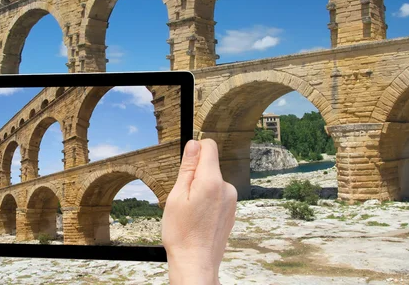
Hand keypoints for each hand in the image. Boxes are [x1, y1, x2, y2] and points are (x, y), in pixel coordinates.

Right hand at [162, 139, 237, 284]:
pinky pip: (218, 195)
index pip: (209, 146)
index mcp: (212, 181)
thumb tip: (193, 145)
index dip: (194, 150)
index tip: (185, 165)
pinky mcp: (232, 211)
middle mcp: (227, 188)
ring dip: (201, 189)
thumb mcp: (176, 196)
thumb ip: (187, 168)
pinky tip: (199, 219)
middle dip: (195, 174)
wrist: (196, 263)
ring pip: (213, 181)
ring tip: (191, 212)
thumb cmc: (182, 233)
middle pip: (210, 165)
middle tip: (183, 198)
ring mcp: (232, 200)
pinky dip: (208, 201)